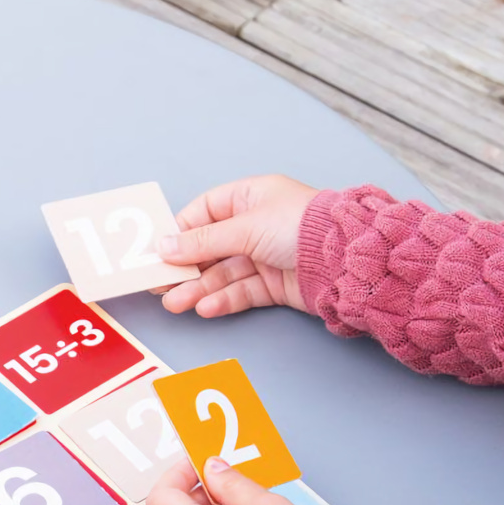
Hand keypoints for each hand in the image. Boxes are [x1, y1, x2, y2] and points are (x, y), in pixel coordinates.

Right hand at [155, 175, 319, 317]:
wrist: (343, 257)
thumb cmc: (300, 225)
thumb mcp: (244, 227)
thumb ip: (203, 241)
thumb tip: (166, 246)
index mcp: (250, 198)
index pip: (205, 212)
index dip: (182, 232)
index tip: (160, 250)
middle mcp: (255, 226)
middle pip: (211, 248)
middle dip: (186, 268)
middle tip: (160, 285)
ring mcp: (264, 256)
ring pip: (223, 274)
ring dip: (198, 289)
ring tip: (176, 303)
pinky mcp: (274, 284)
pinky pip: (241, 291)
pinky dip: (223, 299)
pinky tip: (206, 307)